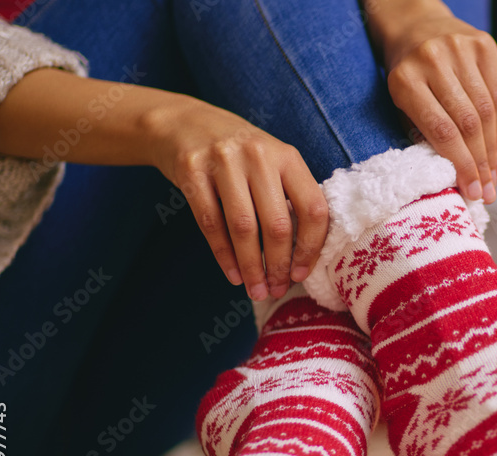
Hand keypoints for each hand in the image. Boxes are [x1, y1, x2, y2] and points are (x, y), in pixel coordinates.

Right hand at [146, 97, 328, 299]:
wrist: (183, 124)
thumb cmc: (239, 156)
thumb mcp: (271, 163)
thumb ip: (289, 196)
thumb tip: (304, 255)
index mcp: (287, 156)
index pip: (313, 207)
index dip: (311, 246)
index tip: (301, 273)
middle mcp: (259, 156)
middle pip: (278, 224)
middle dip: (278, 265)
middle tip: (276, 289)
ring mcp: (223, 161)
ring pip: (244, 228)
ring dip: (251, 266)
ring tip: (256, 290)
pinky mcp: (192, 171)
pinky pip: (211, 223)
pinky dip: (224, 255)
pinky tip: (233, 274)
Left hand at [381, 11, 496, 202]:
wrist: (415, 24)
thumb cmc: (407, 75)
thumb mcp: (401, 103)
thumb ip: (424, 134)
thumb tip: (457, 178)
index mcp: (406, 79)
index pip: (442, 131)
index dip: (461, 165)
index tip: (471, 192)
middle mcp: (434, 60)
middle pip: (468, 123)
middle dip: (479, 163)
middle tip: (485, 192)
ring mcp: (462, 49)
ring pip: (487, 110)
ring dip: (492, 150)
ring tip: (492, 177)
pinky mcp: (484, 44)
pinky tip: (496, 151)